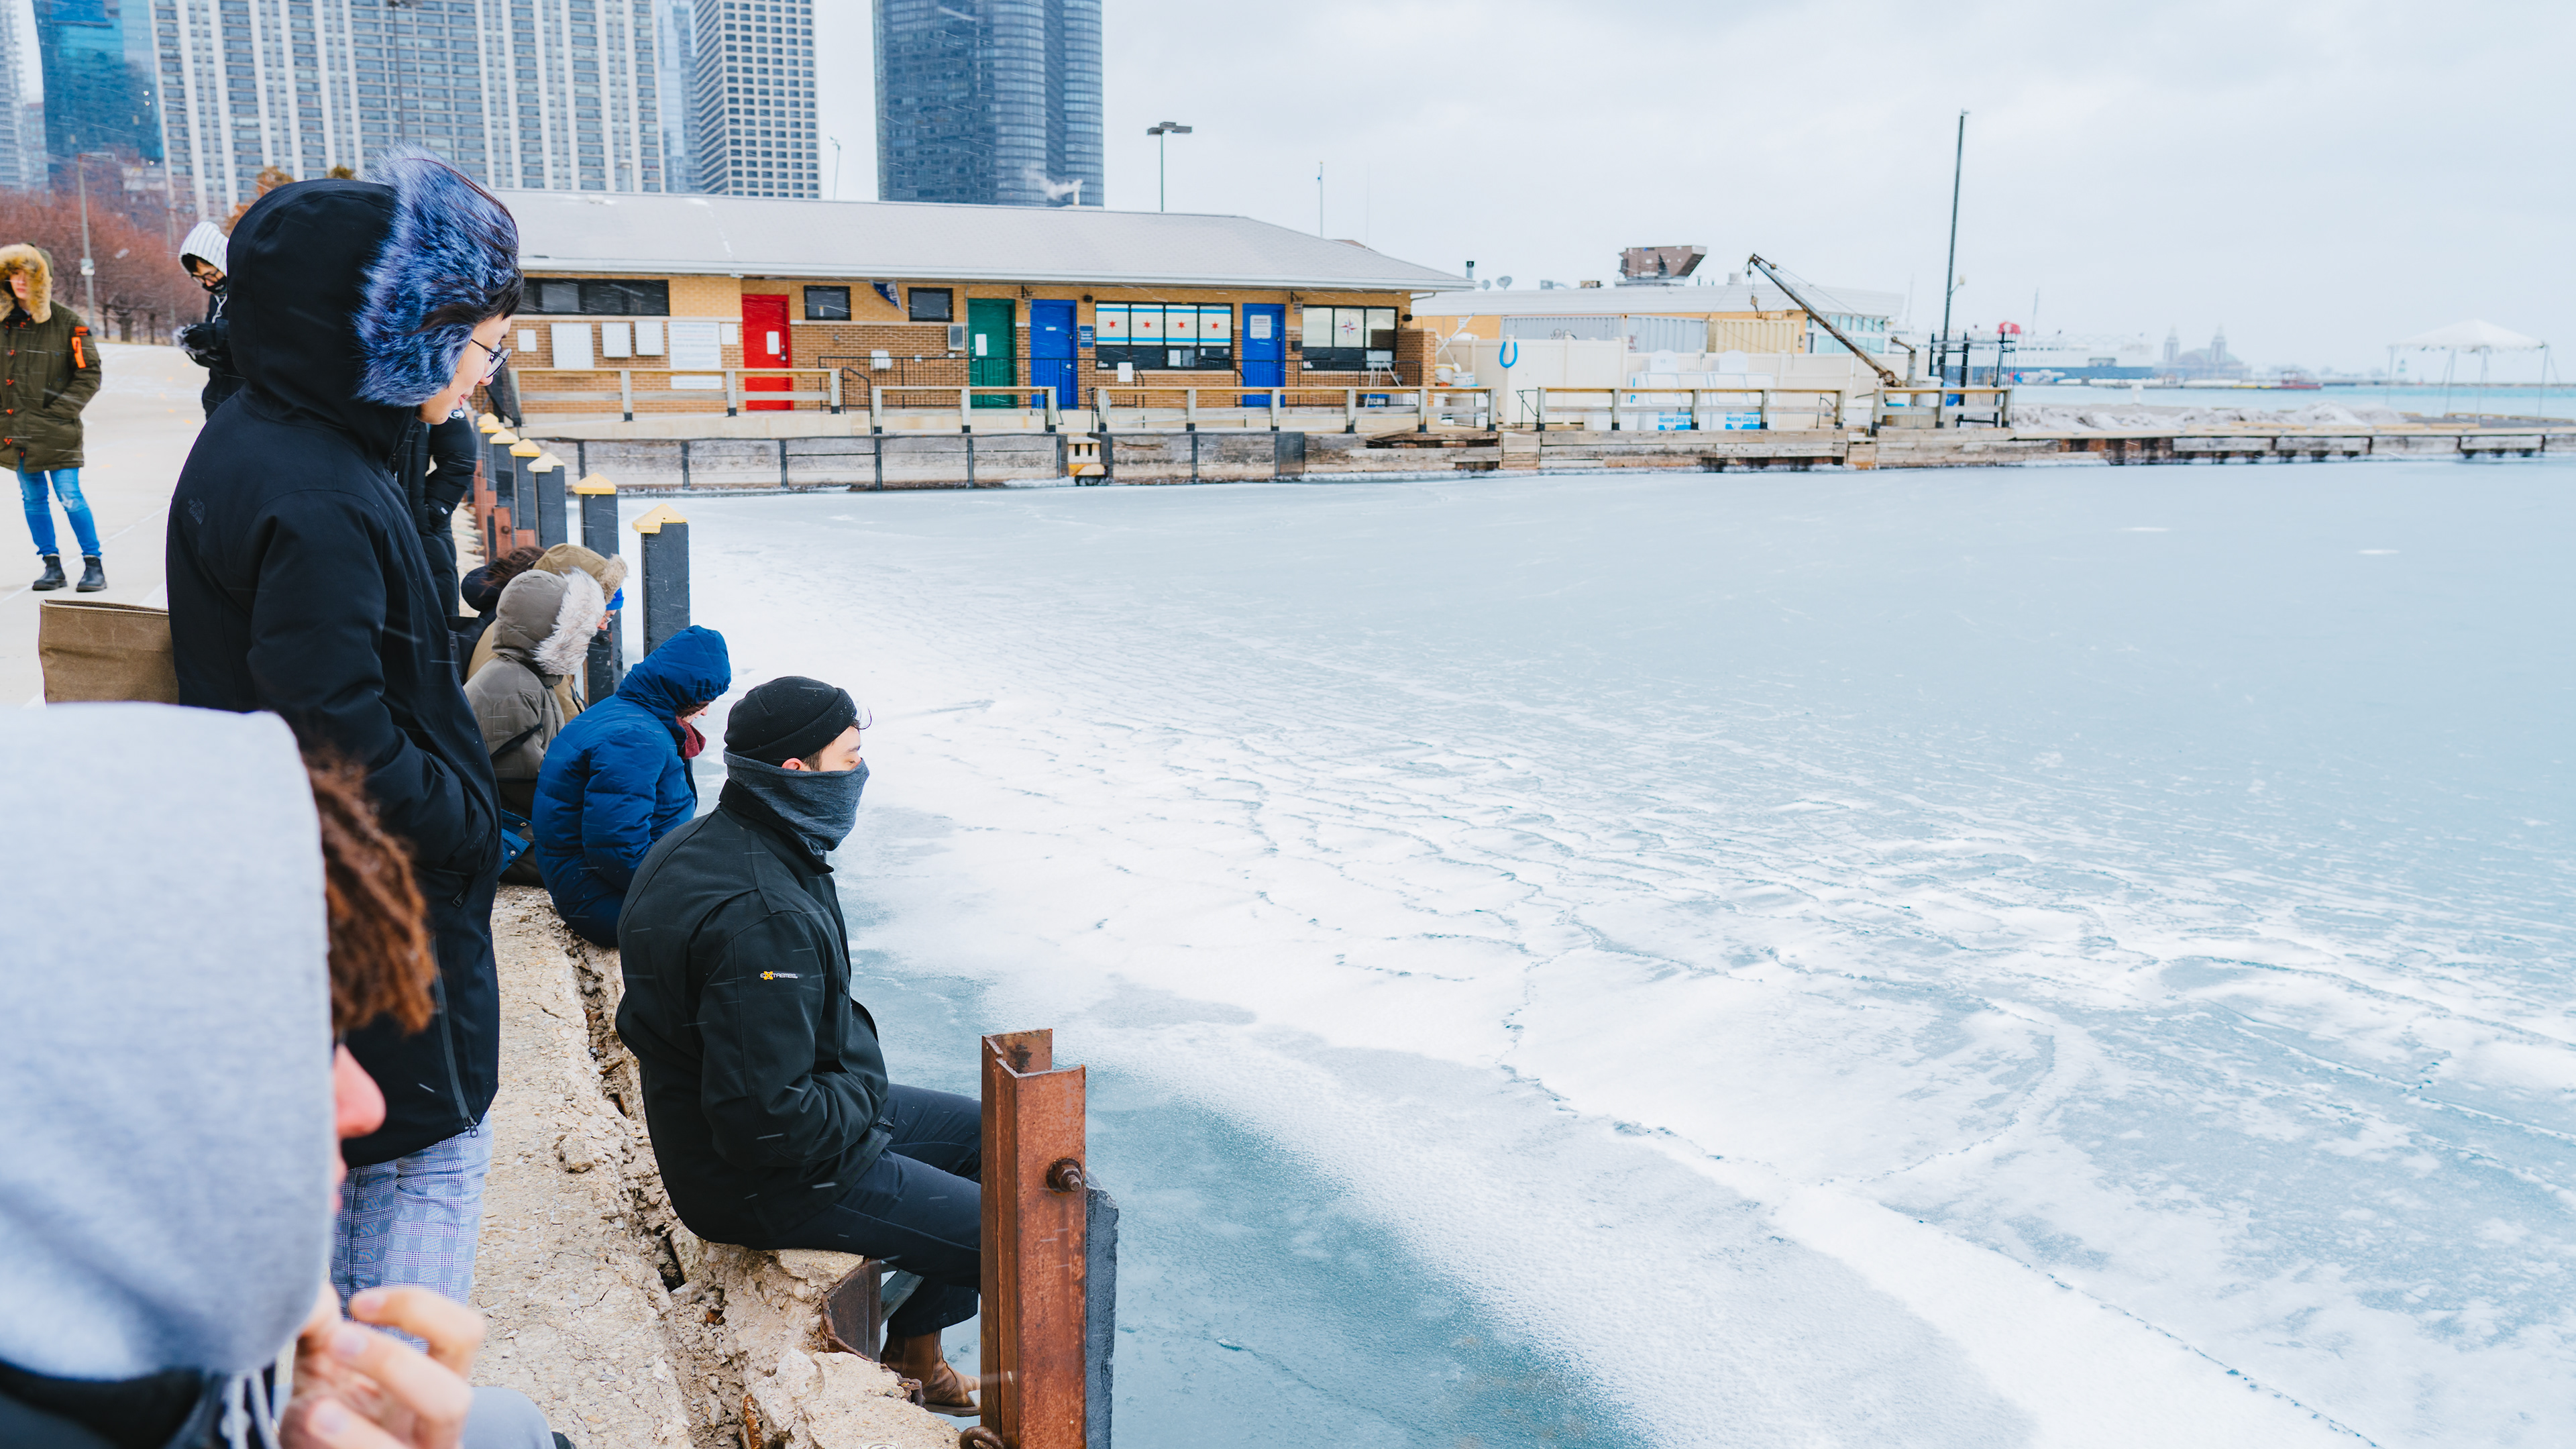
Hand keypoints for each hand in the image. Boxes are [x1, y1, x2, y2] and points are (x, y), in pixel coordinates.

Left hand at [282, 1285, 483, 1448]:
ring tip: (315, 1409)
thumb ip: (321, 1329)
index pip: (464, 1336)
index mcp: (437, 1384)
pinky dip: (341, 1445)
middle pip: (454, 1397)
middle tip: (338, 1341)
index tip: (359, 1305)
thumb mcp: (325, 1367)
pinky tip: (305, 1427)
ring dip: (359, 1431)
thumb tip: (311, 1291)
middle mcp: (436, 1430)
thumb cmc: (327, 1411)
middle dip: (395, 1366)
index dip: (420, 1309)